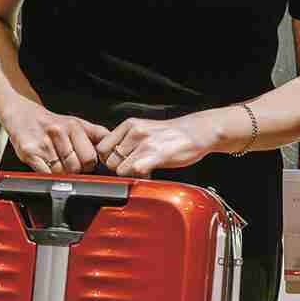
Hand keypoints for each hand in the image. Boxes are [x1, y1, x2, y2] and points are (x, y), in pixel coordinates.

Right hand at [3, 102, 107, 174]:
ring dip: (61, 173)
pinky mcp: (29, 153)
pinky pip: (45, 174)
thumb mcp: (78, 124)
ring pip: (61, 173)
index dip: (89, 164)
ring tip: (57, 162)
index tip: (85, 162)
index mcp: (74, 127)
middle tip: (70, 163)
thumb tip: (115, 148)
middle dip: (76, 170)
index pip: (90, 158)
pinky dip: (48, 175)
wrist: (23, 115)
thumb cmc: (53, 123)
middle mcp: (58, 133)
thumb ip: (98, 135)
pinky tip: (47, 165)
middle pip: (76, 167)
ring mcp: (43, 143)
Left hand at [99, 111, 234, 176]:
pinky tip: (150, 172)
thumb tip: (110, 157)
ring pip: (119, 169)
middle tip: (134, 166)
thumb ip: (126, 140)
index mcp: (129, 124)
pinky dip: (140, 176)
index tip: (120, 161)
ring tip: (144, 168)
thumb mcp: (144, 129)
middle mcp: (134, 132)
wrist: (197, 131)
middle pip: (109, 160)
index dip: (109, 158)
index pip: (101, 147)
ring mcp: (145, 143)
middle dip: (119, 167)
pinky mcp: (156, 155)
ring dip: (130, 173)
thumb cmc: (172, 134)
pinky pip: (134, 171)